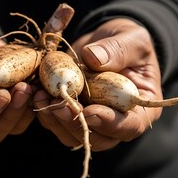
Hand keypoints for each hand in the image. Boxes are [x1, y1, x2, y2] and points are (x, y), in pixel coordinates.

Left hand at [34, 18, 162, 150]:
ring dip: (55, 119)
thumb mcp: (132, 39)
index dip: (110, 123)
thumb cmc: (129, 42)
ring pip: (72, 135)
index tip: (90, 110)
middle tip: (59, 106)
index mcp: (141, 108)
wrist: (107, 42)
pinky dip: (44, 111)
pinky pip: (56, 121)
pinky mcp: (71, 114)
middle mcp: (116, 121)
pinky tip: (36, 93)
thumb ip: (118, 50)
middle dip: (75, 124)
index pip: (130, 126)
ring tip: (41, 96)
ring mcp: (92, 120)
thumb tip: (93, 58)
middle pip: (98, 138)